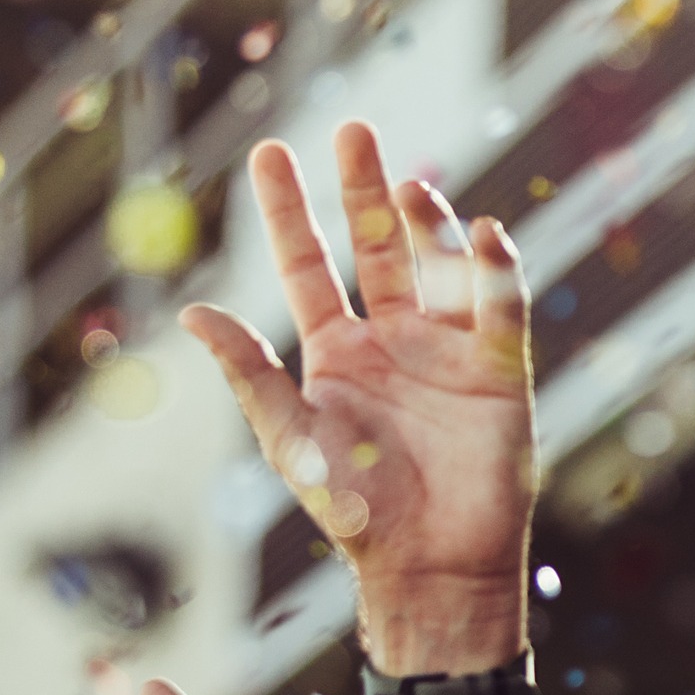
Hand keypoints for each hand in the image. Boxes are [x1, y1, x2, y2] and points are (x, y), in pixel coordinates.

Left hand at [180, 121, 534, 674]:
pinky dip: (495, 272)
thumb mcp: (291, 440)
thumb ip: (249, 374)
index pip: (308, 264)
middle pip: (376, 246)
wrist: (433, 566)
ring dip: (426, 225)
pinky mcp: (500, 373)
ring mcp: (448, 351)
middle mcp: (392, 340)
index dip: (289, 211)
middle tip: (353, 128)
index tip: (270, 152)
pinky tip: (482, 236)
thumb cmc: (357, 513)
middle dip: (364, 189)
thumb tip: (193, 312)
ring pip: (438, 266)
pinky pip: (500, 310)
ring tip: (410, 187)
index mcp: (335, 353)